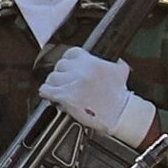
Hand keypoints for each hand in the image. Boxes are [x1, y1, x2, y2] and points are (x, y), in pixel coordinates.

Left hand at [40, 46, 154, 146]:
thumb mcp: (121, 73)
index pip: (71, 53)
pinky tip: (50, 95)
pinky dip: (46, 92)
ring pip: (51, 77)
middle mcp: (79, 70)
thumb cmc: (119, 97)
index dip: (69, 62)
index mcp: (91, 61)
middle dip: (62, 75)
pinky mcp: (64, 96)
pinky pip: (46, 89)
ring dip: (54, 84)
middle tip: (66, 82)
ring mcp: (71, 82)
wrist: (119, 114)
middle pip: (60, 66)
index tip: (70, 68)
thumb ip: (115, 63)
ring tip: (59, 90)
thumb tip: (117, 60)